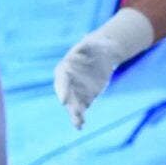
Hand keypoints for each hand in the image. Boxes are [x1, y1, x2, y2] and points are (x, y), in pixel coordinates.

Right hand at [54, 8, 156, 128]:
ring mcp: (75, 91)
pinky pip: (81, 109)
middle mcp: (68, 83)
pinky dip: (80, 117)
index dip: (62, 91)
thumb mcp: (92, 43)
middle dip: (70, 104)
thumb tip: (85, 38)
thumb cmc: (95, 46)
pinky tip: (80, 125)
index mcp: (65, 69)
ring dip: (75, 114)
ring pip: (73, 105)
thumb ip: (86, 44)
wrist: (104, 54)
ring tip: (78, 123)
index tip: (63, 100)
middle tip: (74, 112)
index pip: (62, 81)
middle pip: (66, 95)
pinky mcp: (85, 98)